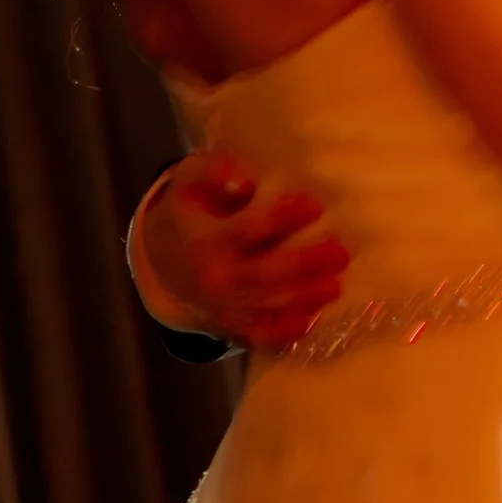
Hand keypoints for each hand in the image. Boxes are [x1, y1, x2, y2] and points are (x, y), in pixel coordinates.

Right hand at [141, 150, 348, 349]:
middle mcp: (217, 276)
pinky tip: (313, 319)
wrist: (162, 261)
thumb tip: (245, 180)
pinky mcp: (231, 324)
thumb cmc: (187, 213)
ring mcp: (224, 305)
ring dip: (306, 299)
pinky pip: (262, 332)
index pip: (251, 228)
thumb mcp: (189, 180)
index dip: (283, 216)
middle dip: (306, 264)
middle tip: (340, 253)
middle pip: (267, 273)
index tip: (313, 205)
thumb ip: (213, 170)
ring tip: (335, 285)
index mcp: (208, 239)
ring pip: (270, 305)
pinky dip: (287, 330)